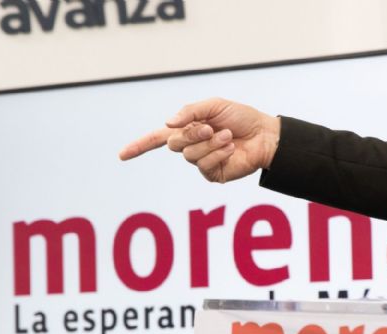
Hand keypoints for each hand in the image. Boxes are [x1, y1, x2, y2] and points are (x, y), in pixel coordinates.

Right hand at [119, 98, 280, 182]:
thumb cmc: (241, 118)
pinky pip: (204, 165)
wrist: (265, 134)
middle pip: (175, 144)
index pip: (158, 139)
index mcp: (188, 130)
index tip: (121, 155)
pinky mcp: (214, 175)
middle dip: (192, 134)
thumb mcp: (214, 106)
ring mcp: (203, 163)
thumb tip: (167, 124)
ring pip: (190, 155)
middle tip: (210, 127)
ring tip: (228, 137)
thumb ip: (190, 112)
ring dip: (210, 143)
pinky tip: (231, 147)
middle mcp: (193, 147)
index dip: (140, 146)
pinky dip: (218, 153)